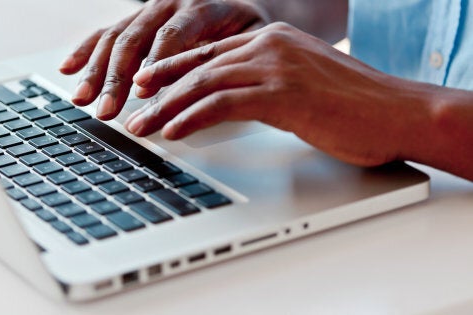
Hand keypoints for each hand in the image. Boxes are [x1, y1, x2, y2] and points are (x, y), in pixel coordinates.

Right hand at [59, 0, 269, 119]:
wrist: (238, 2)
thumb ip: (228, 59)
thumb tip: (202, 94)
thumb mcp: (251, 39)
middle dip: (116, 78)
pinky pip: (105, 32)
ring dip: (95, 71)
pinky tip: (69, 68)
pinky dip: (86, 51)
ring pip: (115, 37)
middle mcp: (168, 3)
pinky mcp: (135, 20)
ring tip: (82, 98)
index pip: (172, 35)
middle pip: (135, 39)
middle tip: (106, 109)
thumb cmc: (247, 27)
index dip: (155, 64)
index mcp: (200, 6)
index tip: (142, 92)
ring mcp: (148, 11)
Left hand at [124, 22, 435, 166]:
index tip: (145, 83)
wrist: (397, 111)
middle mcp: (268, 45)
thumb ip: (265, 84)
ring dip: (166, 108)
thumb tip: (231, 101)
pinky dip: (192, 118)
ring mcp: (275, 66)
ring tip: (141, 127)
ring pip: (203, 83)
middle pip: (197, 66)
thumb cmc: (353, 104)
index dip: (171, 69)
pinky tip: (173, 131)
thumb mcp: (301, 83)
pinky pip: (223, 104)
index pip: (208, 53)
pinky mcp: (282, 93)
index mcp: (271, 39)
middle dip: (159, 91)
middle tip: (131, 109)